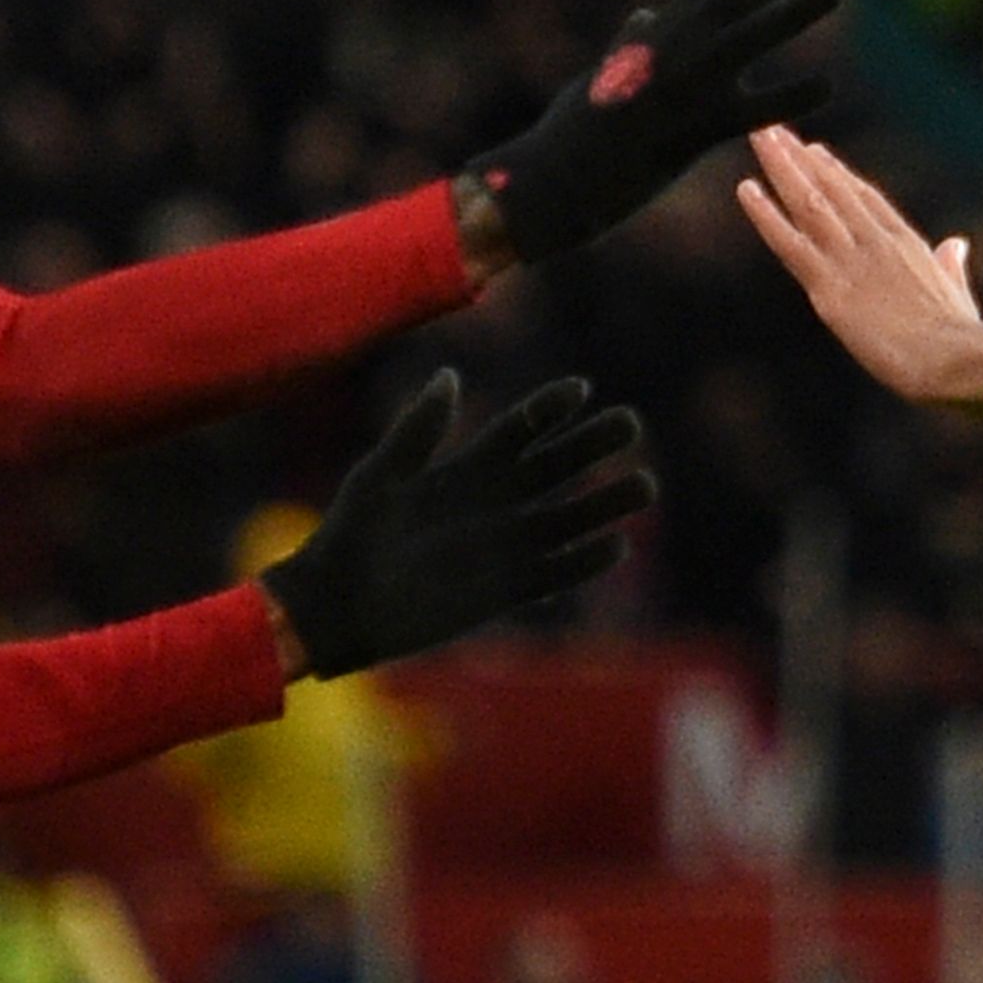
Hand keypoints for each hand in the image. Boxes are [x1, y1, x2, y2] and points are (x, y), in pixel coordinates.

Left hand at [260, 373, 658, 678]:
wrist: (337, 606)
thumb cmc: (349, 535)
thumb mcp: (380, 475)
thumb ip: (418, 431)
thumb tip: (449, 376)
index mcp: (462, 469)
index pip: (517, 431)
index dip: (548, 410)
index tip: (581, 389)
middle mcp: (491, 505)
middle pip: (554, 469)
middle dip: (593, 447)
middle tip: (631, 423)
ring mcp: (501, 548)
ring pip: (566, 520)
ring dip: (604, 504)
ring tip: (645, 484)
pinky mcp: (503, 591)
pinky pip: (554, 574)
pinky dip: (583, 563)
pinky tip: (615, 546)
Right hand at [459, 0, 841, 264]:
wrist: (550, 181)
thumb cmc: (572, 134)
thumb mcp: (603, 75)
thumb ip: (631, 43)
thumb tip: (645, 16)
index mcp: (651, 38)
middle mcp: (667, 49)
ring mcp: (679, 86)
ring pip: (748, 38)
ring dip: (793, 10)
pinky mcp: (687, 130)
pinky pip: (750, 111)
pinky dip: (788, 97)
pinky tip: (828, 86)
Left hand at [735, 126, 982, 406]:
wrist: (955, 360)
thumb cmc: (962, 340)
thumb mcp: (959, 292)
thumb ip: (951, 264)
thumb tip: (956, 244)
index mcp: (907, 244)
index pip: (866, 198)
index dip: (838, 174)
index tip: (816, 152)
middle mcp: (875, 242)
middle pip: (832, 188)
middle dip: (800, 158)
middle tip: (772, 129)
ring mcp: (851, 261)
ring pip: (808, 202)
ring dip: (782, 166)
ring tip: (759, 135)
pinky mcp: (830, 288)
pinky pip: (790, 243)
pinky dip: (765, 214)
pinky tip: (746, 188)